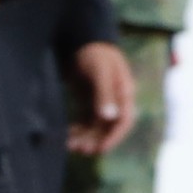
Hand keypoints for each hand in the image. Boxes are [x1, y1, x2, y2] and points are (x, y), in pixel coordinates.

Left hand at [66, 39, 138, 155]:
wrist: (84, 42)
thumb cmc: (95, 54)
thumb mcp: (100, 72)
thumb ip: (104, 94)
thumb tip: (109, 117)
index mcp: (124, 94)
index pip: (124, 121)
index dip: (114, 137)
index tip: (100, 149)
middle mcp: (115, 102)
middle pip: (108, 128)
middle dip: (95, 140)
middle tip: (80, 150)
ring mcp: (102, 103)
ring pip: (96, 127)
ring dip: (85, 137)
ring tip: (70, 145)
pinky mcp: (89, 103)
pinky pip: (86, 122)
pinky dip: (79, 130)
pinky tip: (68, 135)